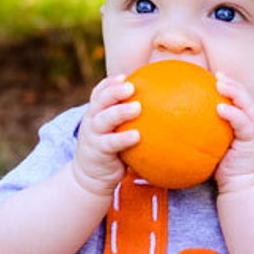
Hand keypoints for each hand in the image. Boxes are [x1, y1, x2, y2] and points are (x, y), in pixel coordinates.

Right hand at [73, 75, 140, 195]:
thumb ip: (130, 122)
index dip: (109, 83)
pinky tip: (137, 136)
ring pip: (103, 119)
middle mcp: (92, 121)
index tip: (124, 76)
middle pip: (100, 101)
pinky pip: (111, 143)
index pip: (99, 93)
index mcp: (96, 113)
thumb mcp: (114, 133)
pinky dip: (123, 138)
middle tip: (131, 86)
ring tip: (137, 107)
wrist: (90, 177)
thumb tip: (163, 110)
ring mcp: (93, 136)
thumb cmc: (110, 151)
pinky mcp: (98, 151)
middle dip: (114, 91)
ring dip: (119, 112)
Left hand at [213, 72, 253, 193]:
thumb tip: (181, 122)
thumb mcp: (217, 145)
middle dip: (232, 83)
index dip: (230, 84)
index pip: (241, 98)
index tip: (215, 76)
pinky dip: (232, 113)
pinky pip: (243, 122)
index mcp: (248, 121)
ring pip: (247, 104)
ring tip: (220, 84)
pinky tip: (220, 108)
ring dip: (234, 92)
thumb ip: (209, 131)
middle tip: (217, 75)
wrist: (243, 186)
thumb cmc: (226, 168)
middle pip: (246, 96)